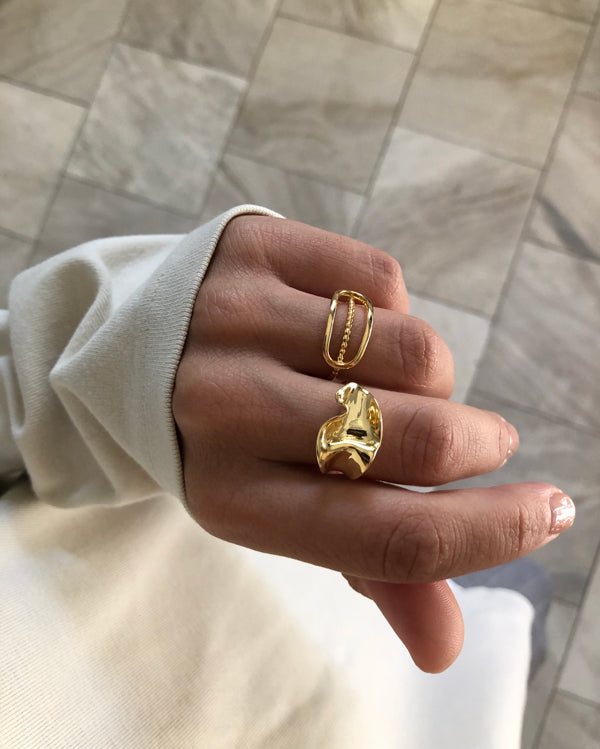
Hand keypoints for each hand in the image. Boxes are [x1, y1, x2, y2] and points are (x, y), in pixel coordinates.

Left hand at [172, 215, 573, 672]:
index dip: (490, 533)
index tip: (549, 511)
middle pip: (416, 441)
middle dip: (479, 445)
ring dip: (430, 376)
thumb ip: (361, 562)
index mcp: (232, 500)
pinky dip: (394, 310)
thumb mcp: (275, 508)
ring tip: (390, 383)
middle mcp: (226, 410)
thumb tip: (444, 645)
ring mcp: (236, 318)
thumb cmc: (226, 444)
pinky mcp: (255, 249)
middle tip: (485, 442)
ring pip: (413, 351)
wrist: (135, 349)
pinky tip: (355, 326)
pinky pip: (384, 280)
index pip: (387, 536)